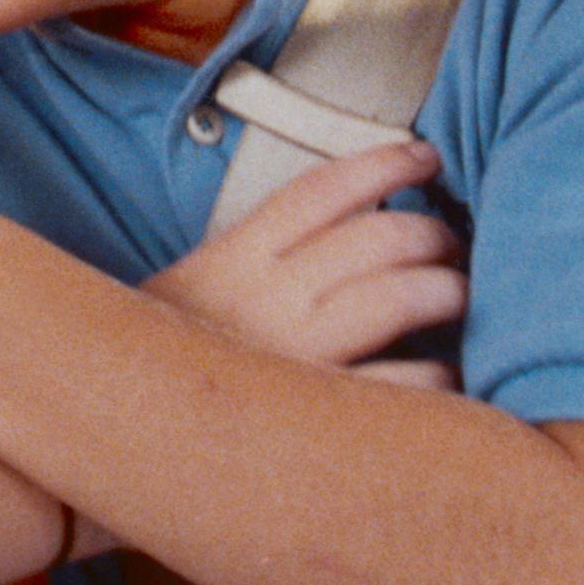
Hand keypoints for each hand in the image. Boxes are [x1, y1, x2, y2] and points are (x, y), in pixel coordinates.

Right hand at [146, 141, 463, 389]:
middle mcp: (268, 297)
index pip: (322, 189)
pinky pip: (404, 385)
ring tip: (457, 294)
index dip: (383, 163)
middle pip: (376, 238)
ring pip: (398, 298)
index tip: (424, 156)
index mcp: (236, 257)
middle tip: (451, 242)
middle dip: (432, 232)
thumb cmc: (174, 355)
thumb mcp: (199, 281)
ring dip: (446, 288)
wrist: (126, 428)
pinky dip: (439, 374)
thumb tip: (352, 224)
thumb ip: (261, 250)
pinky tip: (447, 373)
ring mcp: (297, 356)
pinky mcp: (320, 414)